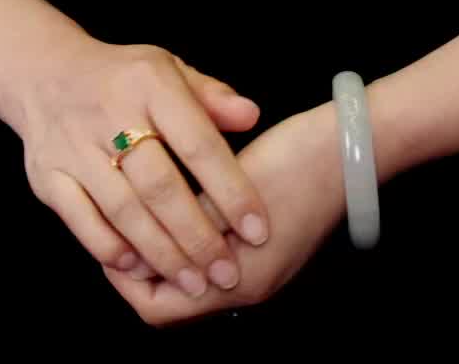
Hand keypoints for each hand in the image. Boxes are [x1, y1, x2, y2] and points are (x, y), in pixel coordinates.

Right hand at [15, 33, 270, 300]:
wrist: (44, 72)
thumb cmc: (124, 78)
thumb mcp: (169, 69)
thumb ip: (210, 96)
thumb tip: (251, 116)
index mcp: (150, 84)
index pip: (198, 142)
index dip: (231, 189)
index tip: (258, 228)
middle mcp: (110, 114)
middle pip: (159, 185)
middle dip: (197, 236)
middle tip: (226, 273)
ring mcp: (74, 147)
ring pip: (123, 209)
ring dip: (161, 253)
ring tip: (194, 284)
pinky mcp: (47, 175)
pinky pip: (80, 220)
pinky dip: (109, 247)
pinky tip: (138, 269)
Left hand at [103, 101, 345, 325]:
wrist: (351, 150)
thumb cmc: (291, 164)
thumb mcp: (227, 188)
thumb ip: (183, 218)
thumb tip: (136, 232)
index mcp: (237, 285)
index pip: (156, 308)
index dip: (123, 279)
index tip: (107, 239)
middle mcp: (248, 290)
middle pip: (172, 302)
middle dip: (142, 271)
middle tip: (120, 228)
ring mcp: (263, 273)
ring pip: (193, 283)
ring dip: (167, 257)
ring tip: (143, 216)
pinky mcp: (271, 252)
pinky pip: (216, 264)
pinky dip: (191, 246)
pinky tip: (180, 209)